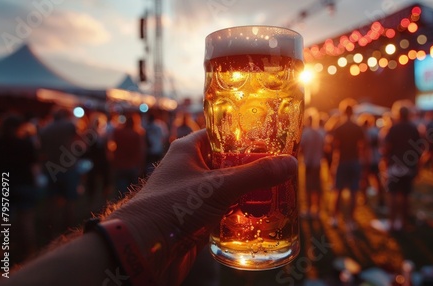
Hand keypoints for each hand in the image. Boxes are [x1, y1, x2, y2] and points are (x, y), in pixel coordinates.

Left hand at [108, 129, 297, 283]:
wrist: (142, 250)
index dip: (248, 136)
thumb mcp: (218, 186)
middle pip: (231, 163)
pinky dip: (242, 213)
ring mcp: (195, 195)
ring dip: (251, 192)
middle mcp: (192, 169)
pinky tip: (262, 216)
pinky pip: (226, 210)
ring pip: (230, 188)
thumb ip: (255, 175)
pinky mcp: (199, 218)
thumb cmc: (170, 208)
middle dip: (255, 168)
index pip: (224, 134)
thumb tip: (290, 163)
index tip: (274, 140)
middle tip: (282, 169)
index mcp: (190, 150)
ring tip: (279, 192)